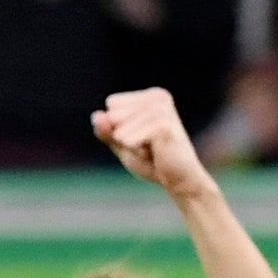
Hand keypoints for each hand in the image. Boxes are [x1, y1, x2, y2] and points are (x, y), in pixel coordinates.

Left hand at [93, 86, 210, 195]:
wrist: (181, 182)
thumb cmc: (154, 162)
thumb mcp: (123, 144)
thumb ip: (106, 130)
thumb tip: (96, 116)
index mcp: (150, 96)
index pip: (112, 105)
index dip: (121, 128)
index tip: (144, 139)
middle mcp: (157, 97)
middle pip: (114, 115)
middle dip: (125, 137)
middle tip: (149, 147)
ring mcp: (161, 110)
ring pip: (119, 128)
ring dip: (131, 146)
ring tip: (152, 151)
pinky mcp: (163, 125)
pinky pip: (128, 139)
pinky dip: (136, 151)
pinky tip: (155, 155)